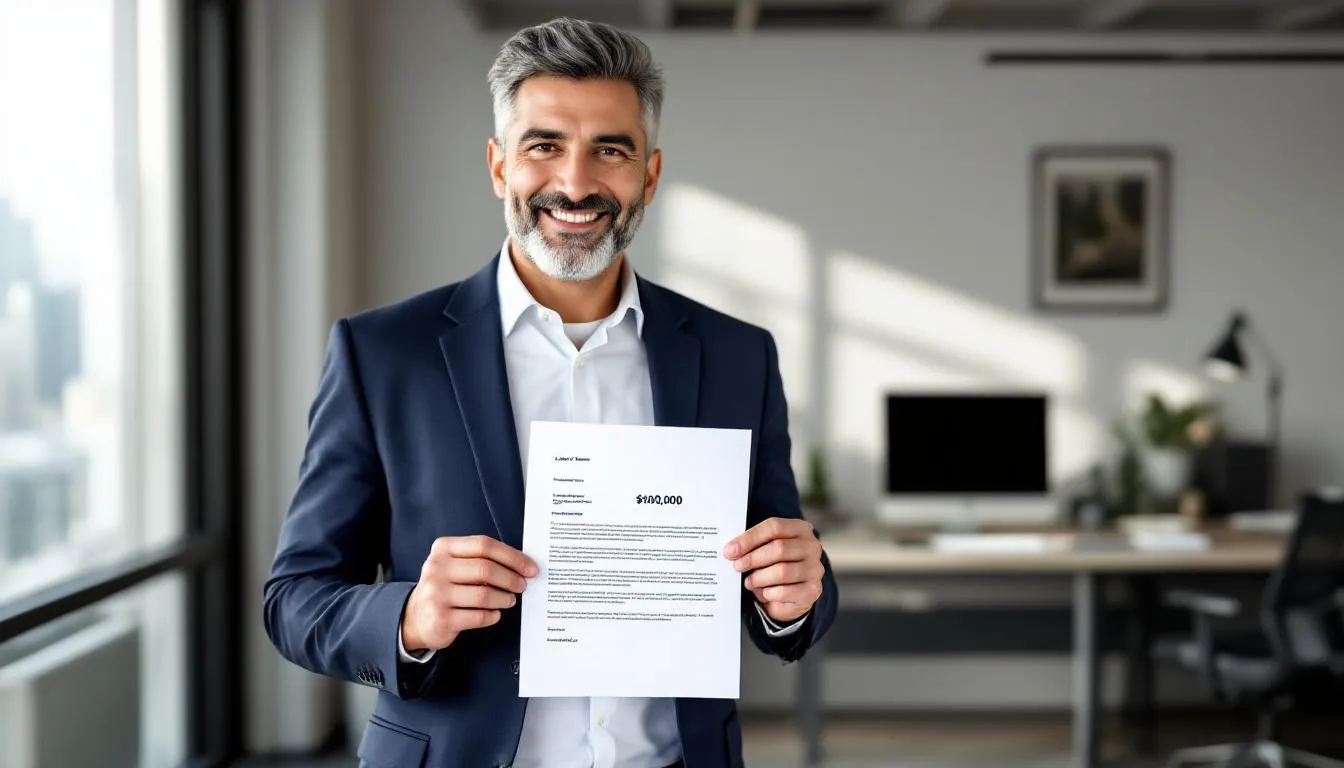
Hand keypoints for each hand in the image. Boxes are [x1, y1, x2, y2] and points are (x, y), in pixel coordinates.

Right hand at [401, 535, 537, 653]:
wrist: (416, 617)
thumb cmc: (444, 587)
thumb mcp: (454, 564)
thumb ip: (480, 559)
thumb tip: (521, 564)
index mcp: (443, 548)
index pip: (484, 545)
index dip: (512, 556)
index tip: (530, 567)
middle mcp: (436, 568)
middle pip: (485, 569)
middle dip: (511, 578)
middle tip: (522, 585)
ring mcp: (436, 594)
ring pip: (484, 594)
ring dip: (504, 598)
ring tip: (509, 600)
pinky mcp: (441, 618)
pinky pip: (479, 616)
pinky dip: (492, 615)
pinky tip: (494, 614)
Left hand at [724, 518, 823, 623]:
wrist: (792, 593)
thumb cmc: (775, 564)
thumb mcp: (766, 548)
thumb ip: (753, 544)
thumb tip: (731, 550)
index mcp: (800, 529)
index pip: (774, 527)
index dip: (750, 538)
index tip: (731, 550)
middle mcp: (812, 547)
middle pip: (779, 548)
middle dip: (753, 558)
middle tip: (737, 566)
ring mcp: (814, 569)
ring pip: (782, 571)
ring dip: (759, 578)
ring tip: (749, 582)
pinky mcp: (812, 590)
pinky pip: (785, 591)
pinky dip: (768, 593)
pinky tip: (763, 593)